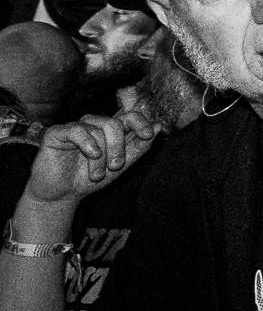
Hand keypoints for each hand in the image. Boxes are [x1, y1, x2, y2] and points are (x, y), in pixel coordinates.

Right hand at [23, 110, 158, 209]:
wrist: (63, 194)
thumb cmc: (91, 178)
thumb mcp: (121, 166)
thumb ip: (140, 147)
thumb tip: (159, 126)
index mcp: (111, 131)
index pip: (130, 116)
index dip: (141, 122)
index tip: (148, 135)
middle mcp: (94, 125)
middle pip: (114, 124)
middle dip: (118, 147)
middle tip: (116, 166)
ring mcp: (75, 127)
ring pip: (97, 131)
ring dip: (101, 157)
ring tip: (96, 175)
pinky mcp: (57, 132)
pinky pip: (77, 130)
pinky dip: (88, 144)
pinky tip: (91, 155)